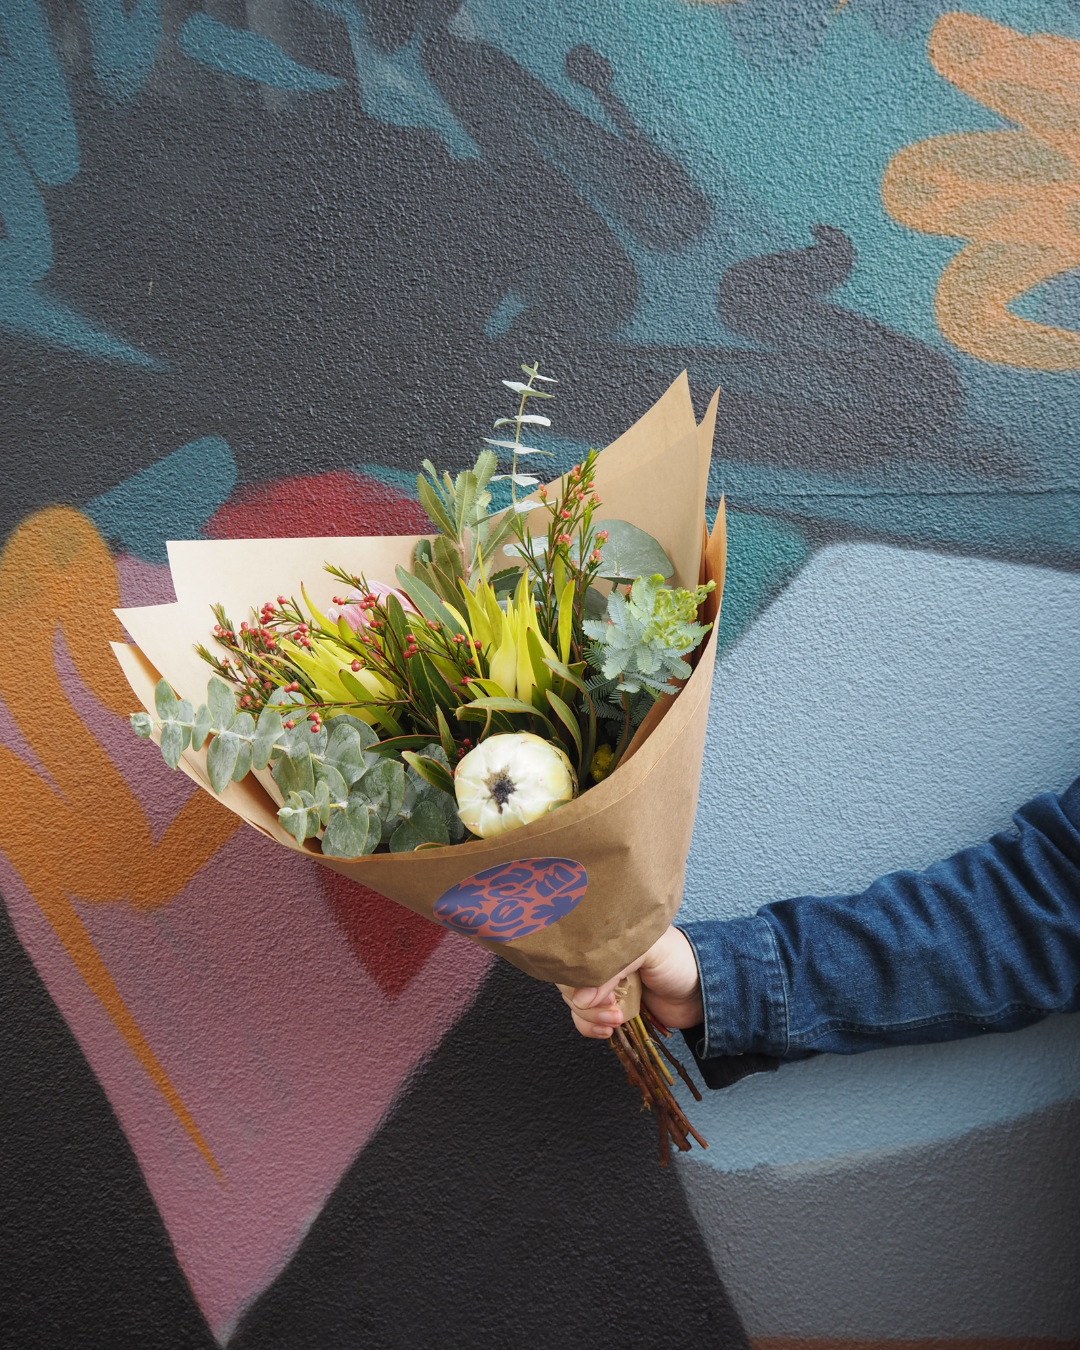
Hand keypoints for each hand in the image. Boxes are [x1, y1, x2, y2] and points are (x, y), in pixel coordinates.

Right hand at [557, 925, 702, 1038]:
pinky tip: (606, 1029)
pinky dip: (590, 1027)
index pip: (573, 955)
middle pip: (569, 982)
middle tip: (611, 1005)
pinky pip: (585, 1020)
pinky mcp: (611, 1009)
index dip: (578, 977)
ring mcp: (605, 986)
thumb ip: (613, 968)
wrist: (705, 992)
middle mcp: (602, 962)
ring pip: (575, 1003)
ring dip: (590, 1017)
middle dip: (586, 1001)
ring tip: (616, 1018)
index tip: (594, 991)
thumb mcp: (649, 950)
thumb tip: (579, 998)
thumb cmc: (681, 961)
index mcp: (607, 939)